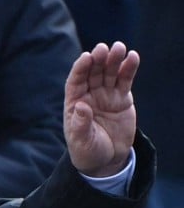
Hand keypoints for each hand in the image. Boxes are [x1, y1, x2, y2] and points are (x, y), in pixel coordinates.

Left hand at [64, 41, 139, 176]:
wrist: (107, 159)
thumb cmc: (87, 151)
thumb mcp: (81, 141)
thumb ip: (81, 124)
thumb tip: (81, 107)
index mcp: (75, 102)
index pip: (76, 81)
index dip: (80, 68)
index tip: (86, 57)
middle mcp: (89, 95)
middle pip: (93, 73)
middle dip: (98, 60)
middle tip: (104, 48)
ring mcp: (106, 95)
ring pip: (109, 73)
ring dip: (114, 60)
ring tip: (120, 47)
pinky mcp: (122, 98)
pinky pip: (124, 81)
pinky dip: (129, 69)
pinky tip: (132, 57)